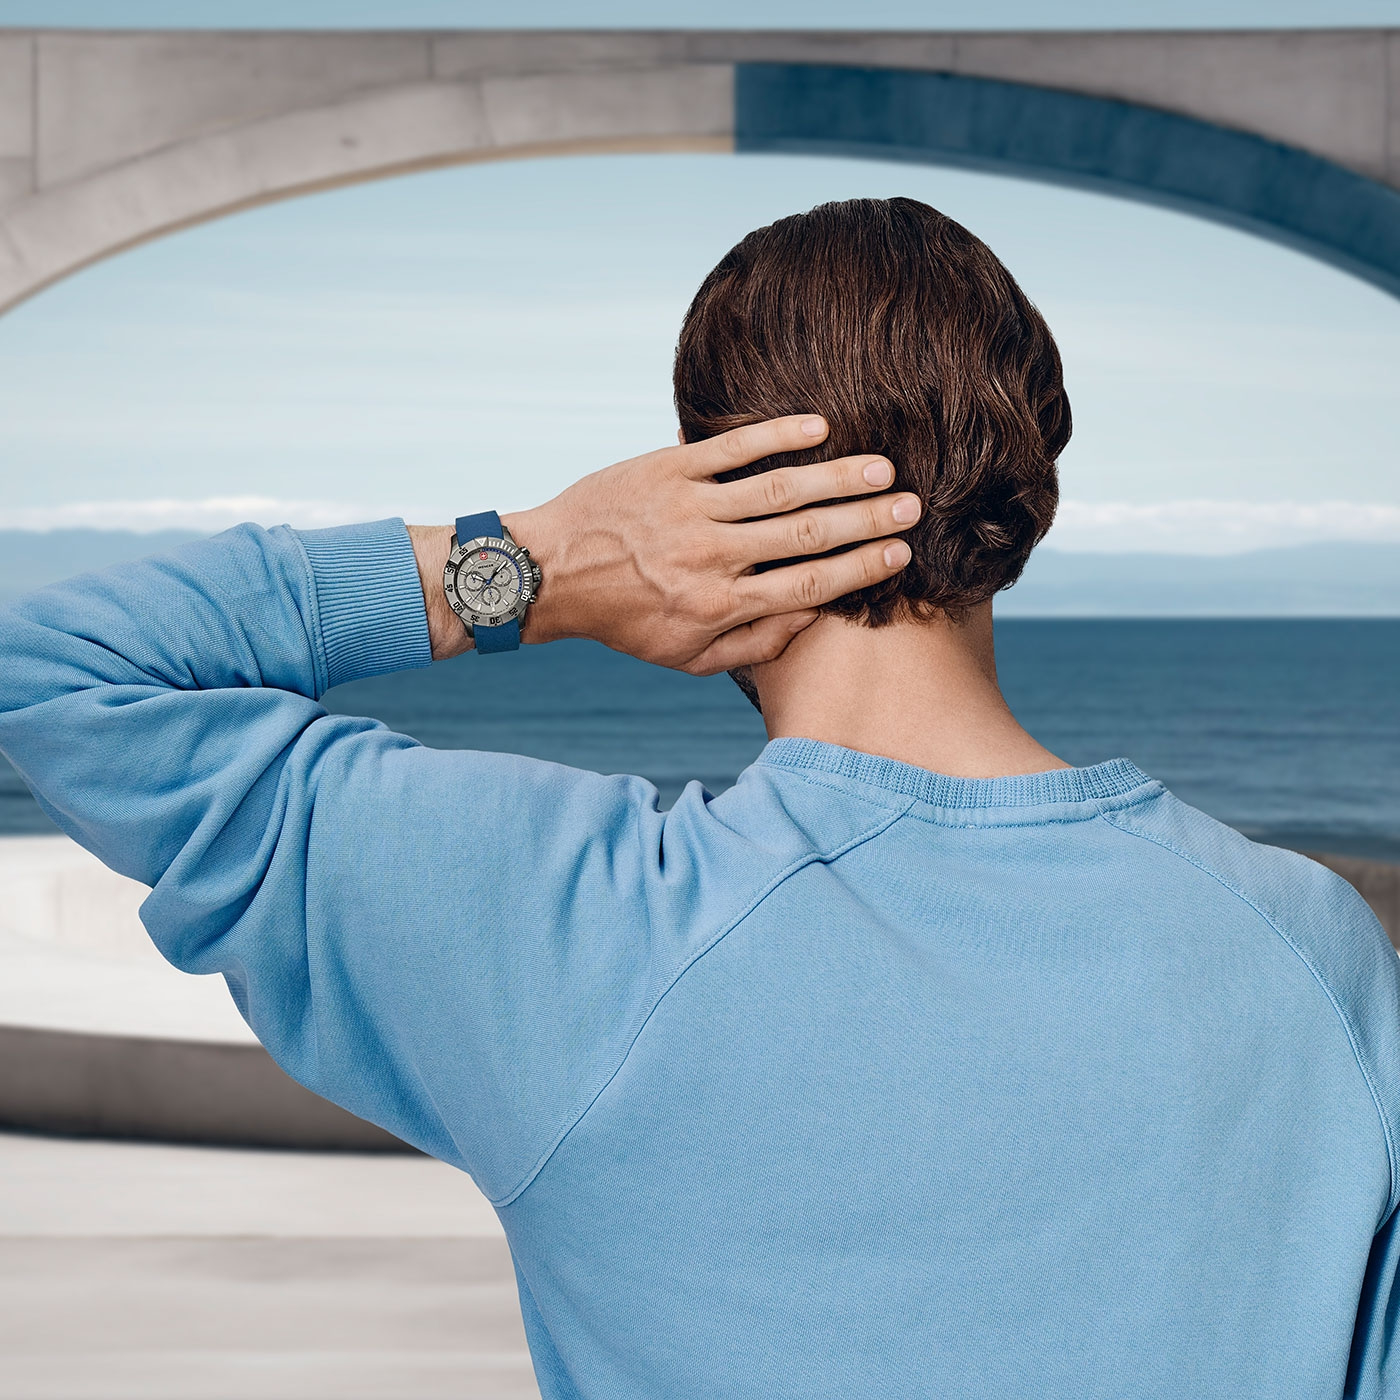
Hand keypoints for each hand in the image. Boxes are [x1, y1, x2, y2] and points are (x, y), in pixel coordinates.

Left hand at [412, 415, 919, 672]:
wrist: (550, 573)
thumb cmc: (625, 619)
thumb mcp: (685, 657)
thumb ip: (751, 645)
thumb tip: (809, 622)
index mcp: (719, 605)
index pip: (808, 586)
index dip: (860, 569)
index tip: (900, 554)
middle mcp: (711, 557)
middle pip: (806, 535)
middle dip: (866, 520)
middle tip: (912, 505)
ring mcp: (690, 509)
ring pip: (779, 488)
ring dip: (837, 476)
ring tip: (881, 468)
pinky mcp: (668, 469)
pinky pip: (731, 448)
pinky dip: (776, 435)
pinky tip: (818, 427)